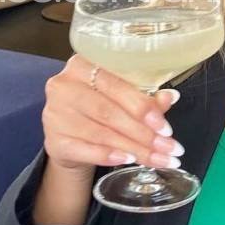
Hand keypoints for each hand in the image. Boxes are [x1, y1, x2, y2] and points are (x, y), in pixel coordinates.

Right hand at [41, 54, 184, 175]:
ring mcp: (55, 114)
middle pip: (109, 112)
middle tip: (169, 148)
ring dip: (134, 148)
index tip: (166, 128)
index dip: (143, 107)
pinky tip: (128, 160)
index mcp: (83, 65)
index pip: (116, 85)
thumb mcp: (122, 98)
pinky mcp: (53, 140)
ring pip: (101, 133)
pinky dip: (108, 156)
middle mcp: (64, 86)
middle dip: (144, 133)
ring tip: (158, 159)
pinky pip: (85, 149)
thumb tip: (170, 97)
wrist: (70, 137)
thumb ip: (145, 97)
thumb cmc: (100, 110)